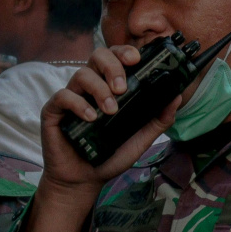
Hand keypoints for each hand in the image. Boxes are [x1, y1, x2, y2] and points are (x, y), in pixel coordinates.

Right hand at [13, 46, 178, 231]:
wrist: (85, 180)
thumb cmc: (110, 155)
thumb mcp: (140, 137)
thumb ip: (158, 118)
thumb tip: (176, 97)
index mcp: (108, 86)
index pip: (115, 57)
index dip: (124, 51)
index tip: (136, 58)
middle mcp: (89, 87)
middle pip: (97, 56)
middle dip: (113, 66)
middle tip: (122, 88)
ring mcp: (71, 97)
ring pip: (81, 74)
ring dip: (99, 89)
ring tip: (110, 110)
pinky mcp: (54, 111)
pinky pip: (63, 96)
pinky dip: (78, 104)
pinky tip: (91, 118)